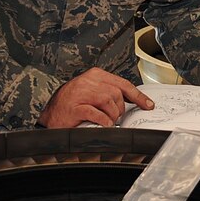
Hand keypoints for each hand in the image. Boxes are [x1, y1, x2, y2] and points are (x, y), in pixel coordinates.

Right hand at [38, 67, 153, 127]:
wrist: (50, 115)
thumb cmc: (72, 105)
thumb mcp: (92, 92)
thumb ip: (109, 92)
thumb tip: (131, 101)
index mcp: (95, 75)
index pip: (123, 84)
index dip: (138, 96)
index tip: (148, 105)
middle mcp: (88, 81)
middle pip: (117, 94)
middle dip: (120, 109)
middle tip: (115, 118)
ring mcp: (80, 93)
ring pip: (108, 102)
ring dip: (111, 116)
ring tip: (106, 121)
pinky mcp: (75, 107)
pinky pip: (97, 113)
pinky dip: (103, 121)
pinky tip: (103, 125)